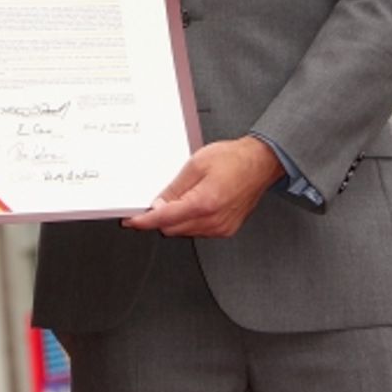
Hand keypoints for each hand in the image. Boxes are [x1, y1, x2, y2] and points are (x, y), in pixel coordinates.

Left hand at [123, 137, 284, 237]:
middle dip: (159, 218)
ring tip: (182, 196)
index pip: (164, 219)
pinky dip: (190, 221)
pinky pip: (198, 231)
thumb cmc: (233, 159)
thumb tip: (157, 204)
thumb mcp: (196, 164)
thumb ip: (174, 187)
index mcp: (204, 203)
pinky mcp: (226, 229)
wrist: (260, 163)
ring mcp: (220, 228)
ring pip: (184, 231)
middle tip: (154, 202)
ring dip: (176, 219)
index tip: (131, 220)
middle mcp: (213, 221)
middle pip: (172, 229)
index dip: (144, 221)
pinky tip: (194, 204)